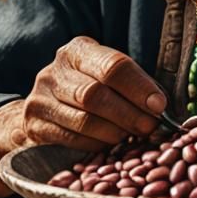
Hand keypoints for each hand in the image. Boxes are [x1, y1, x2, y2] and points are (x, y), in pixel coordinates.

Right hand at [0, 37, 167, 197]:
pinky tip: (110, 146)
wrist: (41, 109)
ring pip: (83, 119)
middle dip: (129, 113)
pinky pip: (71, 139)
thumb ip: (132, 85)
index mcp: (78, 51)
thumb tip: (162, 106)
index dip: (138, 86)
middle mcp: (55, 70)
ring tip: (133, 138)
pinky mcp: (34, 125)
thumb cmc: (87, 89)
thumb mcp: (106, 77)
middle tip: (150, 127)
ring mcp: (40, 98)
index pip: (112, 65)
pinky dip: (95, 144)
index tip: (159, 105)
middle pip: (95, 93)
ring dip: (115, 132)